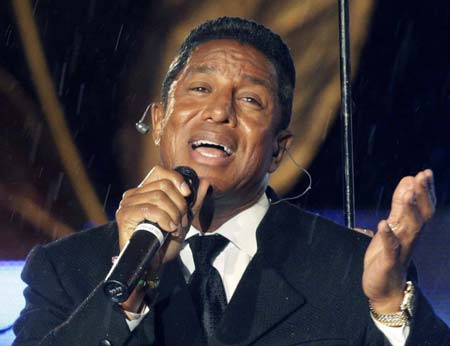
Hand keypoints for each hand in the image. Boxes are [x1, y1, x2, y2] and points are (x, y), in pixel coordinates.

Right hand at [116, 165, 209, 263]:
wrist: (155, 264)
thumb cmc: (165, 242)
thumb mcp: (184, 218)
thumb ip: (194, 200)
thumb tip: (205, 182)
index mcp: (146, 191)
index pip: (160, 172)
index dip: (176, 180)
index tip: (187, 194)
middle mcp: (134, 194)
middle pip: (163, 185)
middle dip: (179, 204)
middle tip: (181, 221)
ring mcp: (127, 204)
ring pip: (158, 197)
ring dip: (173, 214)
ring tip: (175, 227)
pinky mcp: (124, 215)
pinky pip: (148, 209)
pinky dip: (163, 218)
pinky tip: (168, 228)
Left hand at [362, 169, 435, 312]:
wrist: (385, 289)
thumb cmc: (388, 255)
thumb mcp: (393, 226)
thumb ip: (399, 206)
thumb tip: (407, 181)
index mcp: (410, 229)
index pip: (423, 207)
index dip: (425, 191)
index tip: (425, 173)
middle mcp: (409, 238)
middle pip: (421, 215)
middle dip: (421, 196)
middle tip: (421, 177)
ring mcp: (400, 250)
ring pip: (409, 229)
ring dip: (408, 211)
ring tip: (407, 194)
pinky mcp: (388, 262)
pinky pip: (390, 249)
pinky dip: (387, 237)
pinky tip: (382, 224)